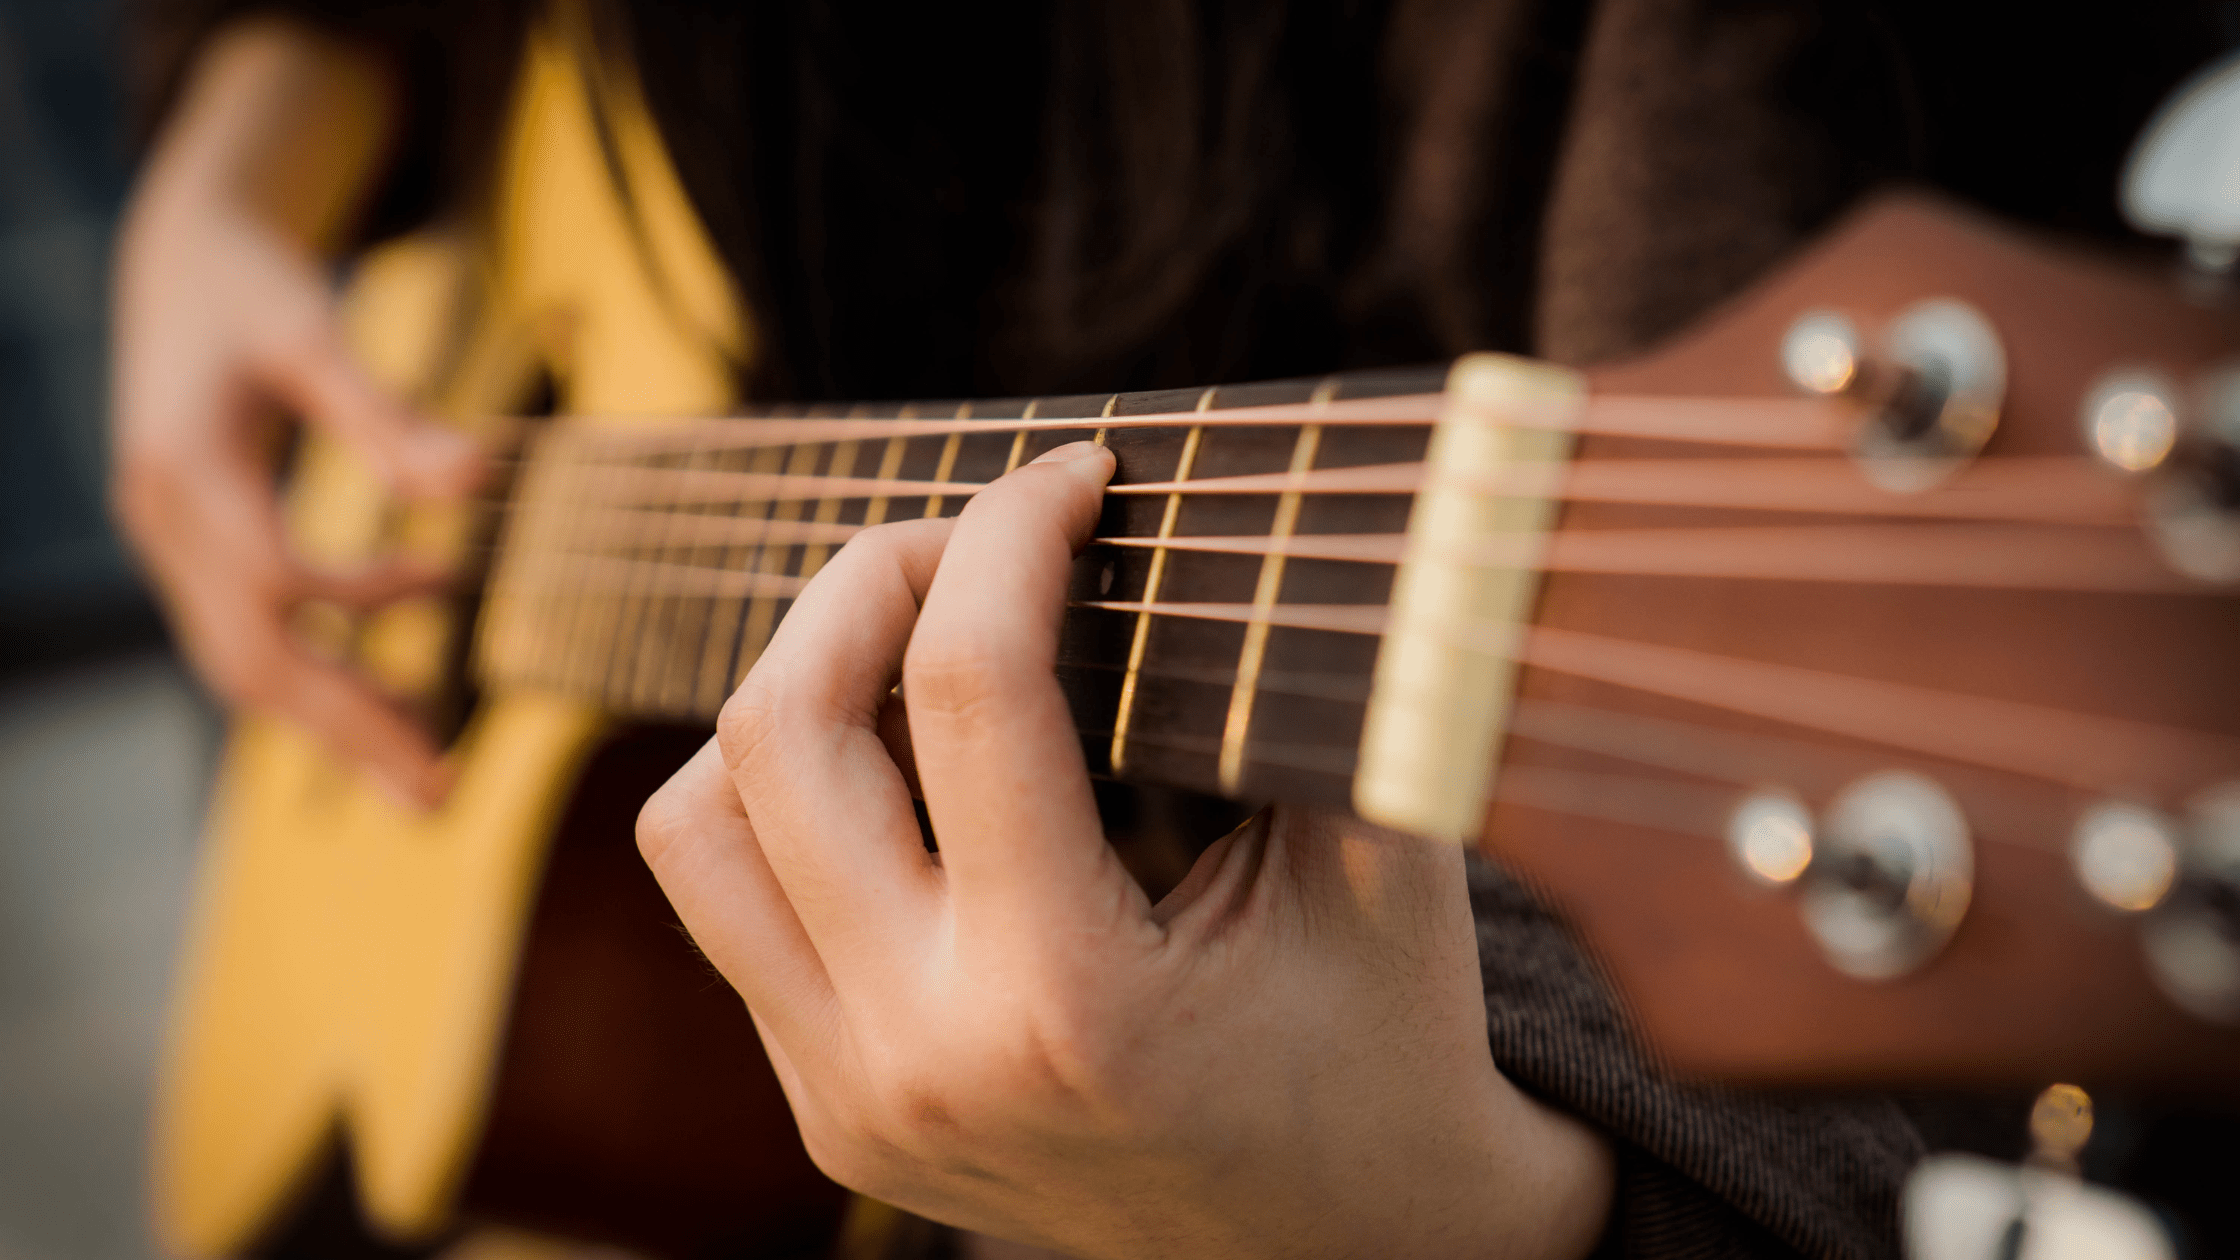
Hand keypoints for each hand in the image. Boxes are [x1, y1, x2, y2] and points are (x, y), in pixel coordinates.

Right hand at [110, 21, 479, 807]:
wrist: (177, 259)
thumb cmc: (250, 282)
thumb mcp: (313, 329)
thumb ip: (385, 411)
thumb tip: (476, 479)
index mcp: (186, 466)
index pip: (266, 574)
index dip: (354, 601)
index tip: (443, 587)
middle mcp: (162, 523)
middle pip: (250, 657)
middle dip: (346, 727)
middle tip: (442, 791)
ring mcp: (169, 547)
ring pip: (245, 666)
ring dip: (336, 724)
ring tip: (428, 775)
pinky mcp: (193, 554)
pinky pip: (251, 641)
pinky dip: (323, 673)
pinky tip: (399, 684)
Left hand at [638, 442, 1614, 1259]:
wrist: (1354, 1247)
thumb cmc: (1388, 1044)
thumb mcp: (1387, 864)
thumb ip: (1313, 691)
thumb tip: (1247, 512)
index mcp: (1070, 1001)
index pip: (970, 689)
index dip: (1012, 531)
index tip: (1074, 475)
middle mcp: (921, 1060)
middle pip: (780, 734)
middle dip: (867, 577)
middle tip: (973, 537)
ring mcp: (852, 1100)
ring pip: (694, 824)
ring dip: (786, 696)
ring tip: (908, 649)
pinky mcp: (827, 1114)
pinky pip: (728, 912)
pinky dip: (789, 807)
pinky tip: (907, 774)